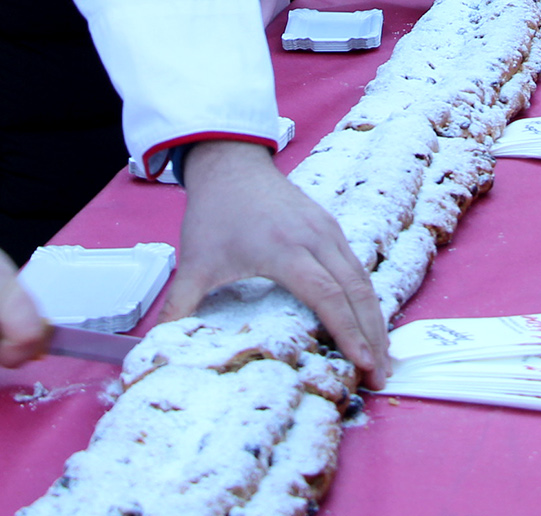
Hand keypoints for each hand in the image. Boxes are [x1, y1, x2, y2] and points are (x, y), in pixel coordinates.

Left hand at [165, 140, 391, 384]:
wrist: (230, 165)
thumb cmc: (214, 213)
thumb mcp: (194, 262)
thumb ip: (180, 305)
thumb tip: (157, 346)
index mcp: (283, 249)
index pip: (326, 295)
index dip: (346, 331)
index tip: (362, 363)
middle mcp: (314, 239)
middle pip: (356, 291)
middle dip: (373, 335)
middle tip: (382, 375)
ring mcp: (328, 230)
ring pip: (363, 279)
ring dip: (376, 319)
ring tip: (383, 358)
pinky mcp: (331, 227)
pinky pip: (358, 266)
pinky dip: (368, 298)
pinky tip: (370, 323)